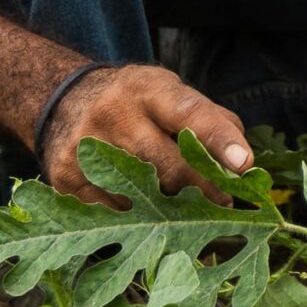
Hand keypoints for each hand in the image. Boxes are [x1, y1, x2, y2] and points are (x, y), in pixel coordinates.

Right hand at [39, 63, 253, 208]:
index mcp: (147, 90)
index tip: (243, 163)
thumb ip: (210, 121)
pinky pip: (115, 213)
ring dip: (171, 208)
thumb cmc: (136, 102)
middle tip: (223, 202)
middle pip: (168, 166)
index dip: (218, 139)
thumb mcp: (170, 93)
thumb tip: (242, 163)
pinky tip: (141, 207)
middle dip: (202, 189)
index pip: (189, 113)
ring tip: (183, 206)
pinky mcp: (65, 180)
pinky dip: (136, 216)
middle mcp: (113, 115)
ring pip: (143, 196)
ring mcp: (85, 149)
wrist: (62, 101)